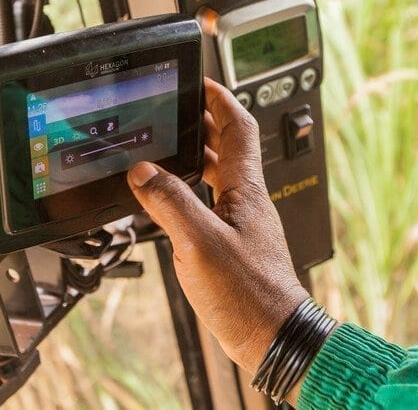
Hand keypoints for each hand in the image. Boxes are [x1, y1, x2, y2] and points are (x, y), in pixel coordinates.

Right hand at [126, 78, 308, 374]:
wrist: (274, 336)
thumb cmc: (249, 294)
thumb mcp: (200, 243)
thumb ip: (170, 203)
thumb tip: (143, 171)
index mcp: (244, 190)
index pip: (237, 127)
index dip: (219, 99)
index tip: (200, 81)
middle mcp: (246, 200)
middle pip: (226, 147)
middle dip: (202, 122)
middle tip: (175, 109)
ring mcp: (242, 222)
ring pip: (218, 174)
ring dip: (195, 155)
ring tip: (167, 146)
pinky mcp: (234, 244)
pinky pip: (211, 203)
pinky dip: (191, 190)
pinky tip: (170, 202)